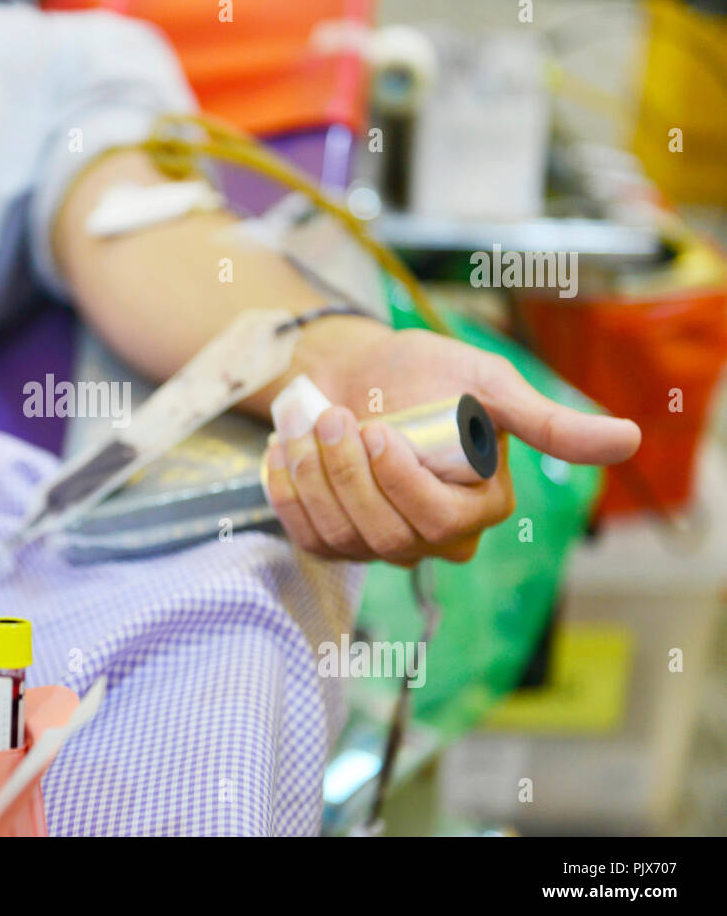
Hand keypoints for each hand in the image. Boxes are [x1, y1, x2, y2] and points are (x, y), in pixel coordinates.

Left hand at [263, 320, 641, 564]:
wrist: (353, 371)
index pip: (441, 522)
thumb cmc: (423, 374)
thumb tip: (629, 438)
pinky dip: (289, 493)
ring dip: (315, 478)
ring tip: (309, 425)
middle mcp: (436, 539)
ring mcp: (383, 544)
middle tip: (332, 418)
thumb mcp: (486, 384)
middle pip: (387, 535)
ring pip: (344, 537)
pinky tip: (286, 452)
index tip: (375, 431)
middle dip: (349, 474)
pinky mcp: (336, 542)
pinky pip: (308, 537)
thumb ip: (545, 421)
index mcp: (481, 508)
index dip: (400, 483)